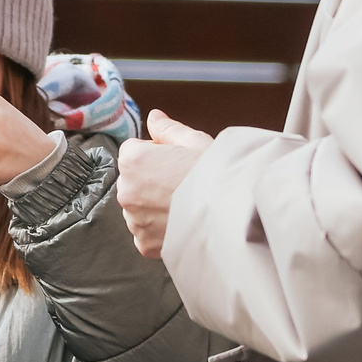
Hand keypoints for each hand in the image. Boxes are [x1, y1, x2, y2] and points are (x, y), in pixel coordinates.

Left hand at [116, 111, 213, 256]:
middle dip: (151, 180)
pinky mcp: (145, 244)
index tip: (175, 161)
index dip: (155, 153)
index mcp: (133, 160)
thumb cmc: (217, 176)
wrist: (235, 217)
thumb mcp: (195, 142)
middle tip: (182, 183)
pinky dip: (160, 231)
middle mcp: (127, 191)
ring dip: (153, 206)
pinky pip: (147, 233)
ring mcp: (135, 220)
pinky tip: (182, 223)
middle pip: (133, 180)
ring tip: (184, 205)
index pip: (132, 151)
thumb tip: (154, 118)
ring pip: (139, 208)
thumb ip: (168, 129)